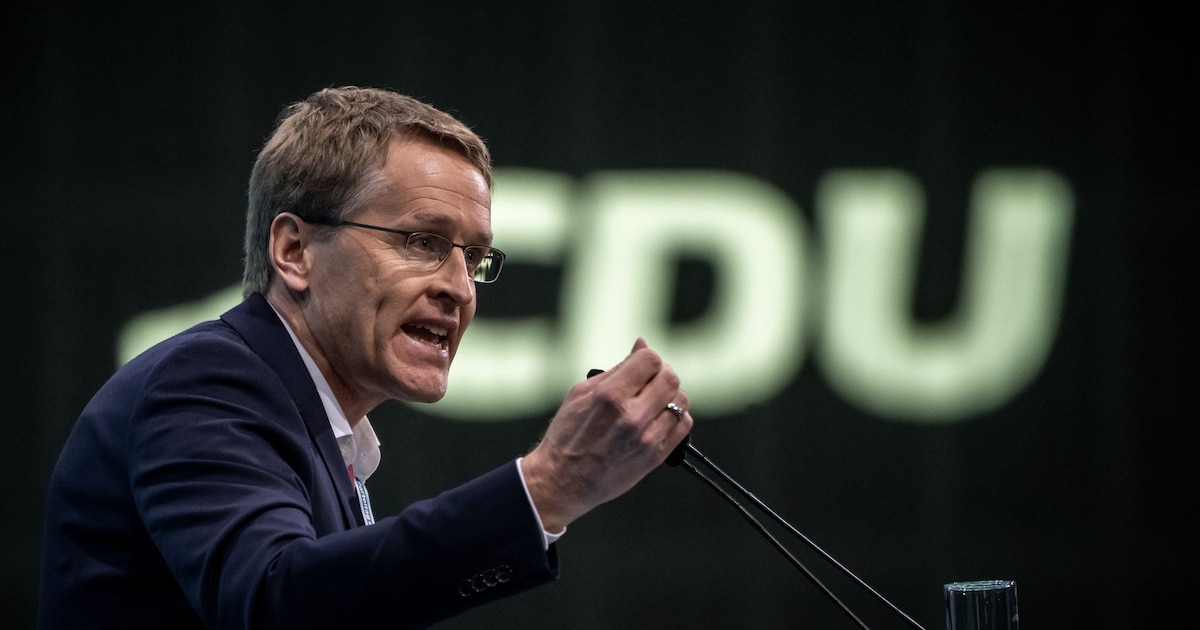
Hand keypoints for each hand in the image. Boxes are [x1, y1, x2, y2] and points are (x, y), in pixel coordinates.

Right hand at [520, 338, 693, 532]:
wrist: (562, 481)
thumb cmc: (567, 435)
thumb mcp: (581, 393)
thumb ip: (616, 369)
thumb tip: (641, 345)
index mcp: (609, 396)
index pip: (650, 360)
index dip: (647, 357)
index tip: (640, 364)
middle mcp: (631, 416)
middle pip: (670, 378)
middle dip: (661, 373)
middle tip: (650, 379)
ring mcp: (646, 438)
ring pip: (681, 401)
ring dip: (670, 395)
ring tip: (654, 400)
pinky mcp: (655, 457)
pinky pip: (683, 426)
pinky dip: (677, 416)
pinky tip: (660, 417)